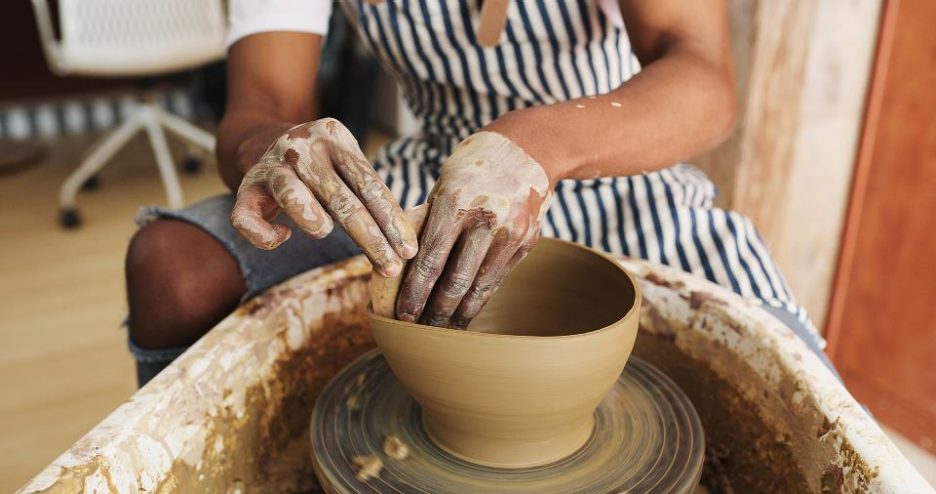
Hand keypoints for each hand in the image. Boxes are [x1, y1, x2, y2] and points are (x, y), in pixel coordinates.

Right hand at [230, 118, 417, 275]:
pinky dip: (265, 236)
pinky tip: (284, 237)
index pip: (369, 185)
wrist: (264, 139)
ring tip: (324, 232)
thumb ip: (369, 192)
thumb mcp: (347, 162)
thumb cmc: (321, 164)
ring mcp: (271, 166)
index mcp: (335, 137)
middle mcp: (301, 148)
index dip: (391, 221)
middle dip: (370, 239)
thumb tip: (402, 241)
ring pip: (292, 198)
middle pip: (341, 199)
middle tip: (390, 267)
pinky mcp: (245, 187)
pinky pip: (246, 219)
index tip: (408, 250)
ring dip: (315, 222)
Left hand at [396, 131, 552, 327]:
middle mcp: (486, 219)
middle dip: (435, 313)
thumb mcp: (443, 185)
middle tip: (420, 334)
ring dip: (459, 314)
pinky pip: (498, 278)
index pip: (431, 259)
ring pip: (480, 287)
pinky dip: (480, 298)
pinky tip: (467, 312)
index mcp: (456, 202)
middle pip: (456, 281)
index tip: (403, 316)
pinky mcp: (527, 242)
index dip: (415, 293)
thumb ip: (426, 222)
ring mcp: (511, 233)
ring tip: (443, 333)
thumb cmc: (473, 166)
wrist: (528, 149)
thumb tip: (399, 264)